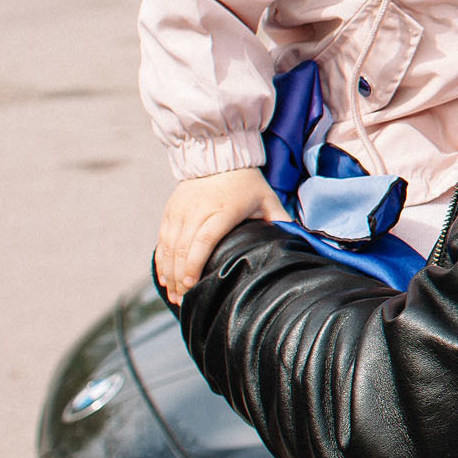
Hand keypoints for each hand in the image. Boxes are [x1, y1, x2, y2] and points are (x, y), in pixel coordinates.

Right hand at [156, 168, 284, 303]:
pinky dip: (161, 260)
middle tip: (182, 300)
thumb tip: (296, 240)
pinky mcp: (171, 210)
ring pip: (169, 246)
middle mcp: (197, 211)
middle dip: (180, 278)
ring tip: (173, 295)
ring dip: (168, 273)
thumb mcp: (267, 199)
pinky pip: (162, 239)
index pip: (203, 240)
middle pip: (183, 249)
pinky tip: (164, 278)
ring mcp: (181, 211)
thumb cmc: (247, 183)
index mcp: (223, 210)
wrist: (219, 157)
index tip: (192, 285)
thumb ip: (279, 220)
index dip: (195, 264)